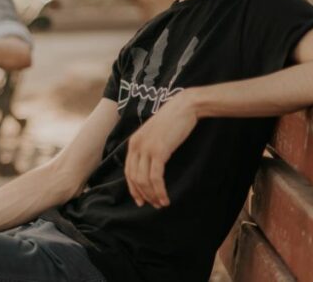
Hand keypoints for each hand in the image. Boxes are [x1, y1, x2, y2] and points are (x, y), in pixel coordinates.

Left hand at [124, 89, 199, 208]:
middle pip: (134, 178)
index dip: (133, 188)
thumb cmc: (173, 121)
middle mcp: (136, 146)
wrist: (184, 107)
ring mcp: (146, 148)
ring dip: (152, 195)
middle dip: (143, 195)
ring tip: (162, 204)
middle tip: (153, 205)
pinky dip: (159, 190)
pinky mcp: (158, 151)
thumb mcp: (155, 135)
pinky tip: (165, 198)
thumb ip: (149, 147)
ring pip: (144, 180)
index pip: (128, 171)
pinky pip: (155, 177)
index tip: (140, 200)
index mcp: (133, 143)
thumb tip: (150, 166)